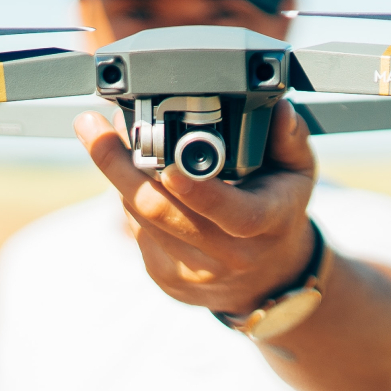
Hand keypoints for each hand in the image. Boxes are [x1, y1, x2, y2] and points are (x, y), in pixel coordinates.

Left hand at [74, 101, 317, 311]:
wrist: (268, 280)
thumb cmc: (279, 216)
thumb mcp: (298, 175)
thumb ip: (290, 139)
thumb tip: (279, 109)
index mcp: (265, 226)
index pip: (231, 212)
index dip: (196, 189)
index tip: (165, 162)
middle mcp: (227, 255)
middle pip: (160, 211)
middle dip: (119, 165)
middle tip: (92, 126)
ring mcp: (192, 272)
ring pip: (139, 217)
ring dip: (118, 174)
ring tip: (106, 137)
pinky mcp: (165, 279)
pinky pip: (136, 231)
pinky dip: (130, 198)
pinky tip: (134, 177)